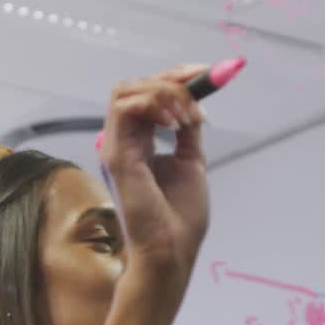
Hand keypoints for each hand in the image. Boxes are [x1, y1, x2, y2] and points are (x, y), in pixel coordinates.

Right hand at [99, 64, 209, 279]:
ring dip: (164, 92)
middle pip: (135, 86)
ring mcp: (116, 147)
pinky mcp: (116, 156)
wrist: (171, 251)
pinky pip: (124, 110)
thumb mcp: (191, 162)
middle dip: (173, 78)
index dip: (177, 78)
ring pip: (126, 91)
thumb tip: (194, 104)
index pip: (148, 95)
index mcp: (138, 143)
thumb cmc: (179, 219)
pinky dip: (154, 105)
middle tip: (202, 83)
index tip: (208, 73)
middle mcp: (123, 141)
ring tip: (189, 116)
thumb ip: (187, 133)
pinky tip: (178, 124)